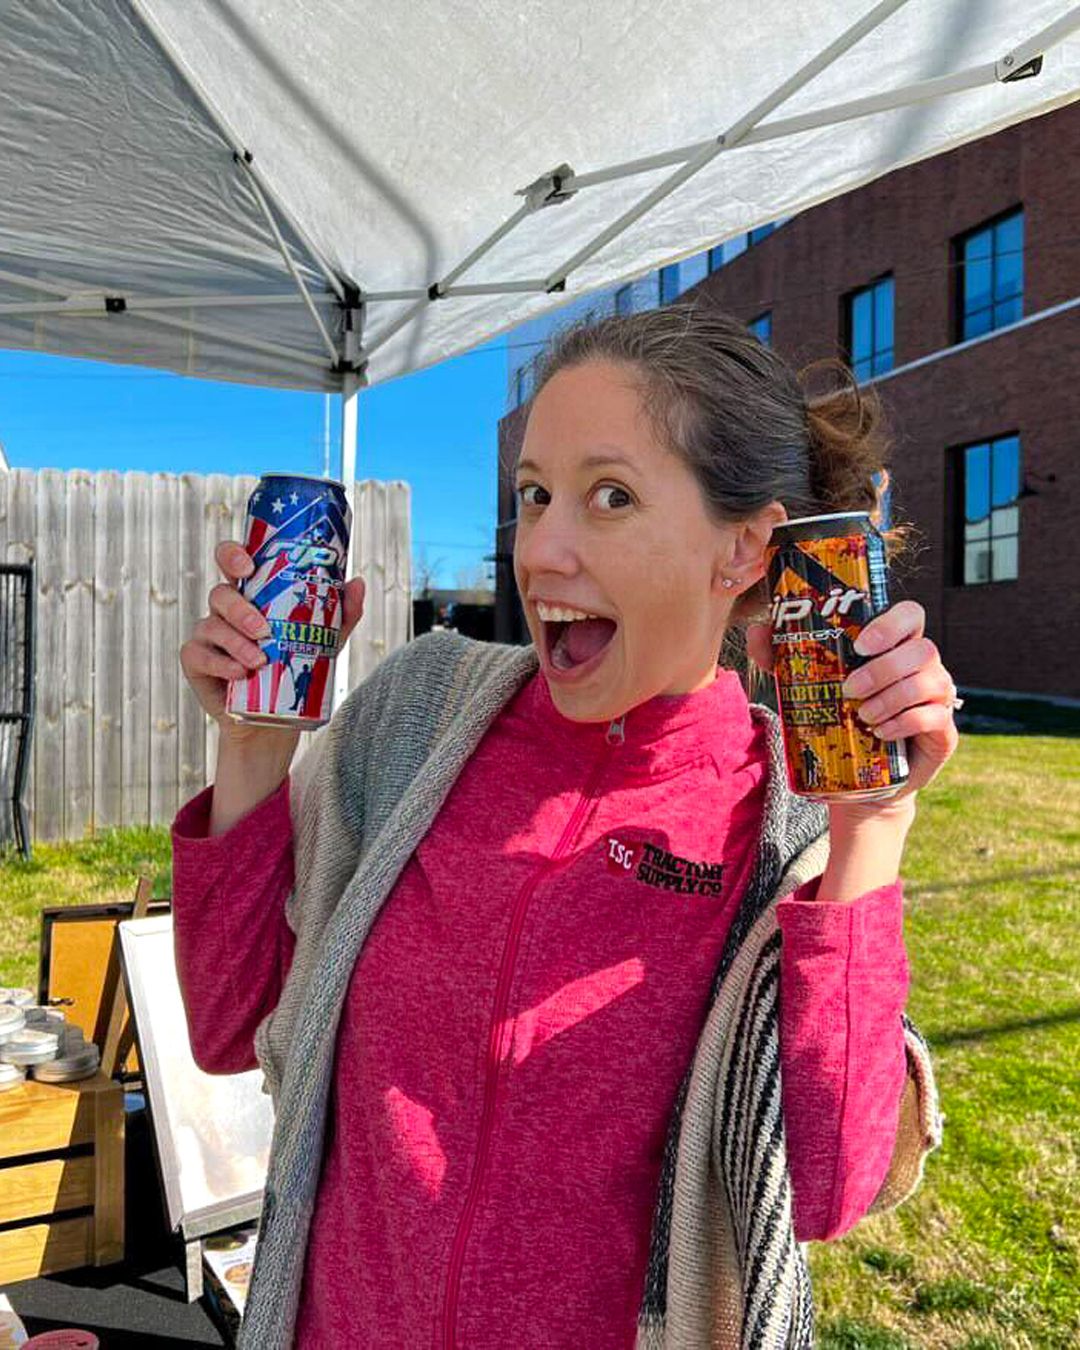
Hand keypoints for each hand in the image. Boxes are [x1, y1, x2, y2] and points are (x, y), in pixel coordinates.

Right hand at [180, 539, 366, 729]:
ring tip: (259, 661)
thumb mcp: (323, 641)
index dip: (233, 555)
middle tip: (263, 630)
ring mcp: (208, 634)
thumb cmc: (293, 668)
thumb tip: (357, 582)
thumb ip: (340, 613)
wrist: (273, 719)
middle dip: (240, 610)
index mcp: (250, 595)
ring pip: (211, 625)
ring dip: (236, 642)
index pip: (232, 562)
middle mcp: (224, 610)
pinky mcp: (196, 661)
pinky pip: (199, 655)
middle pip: (221, 594)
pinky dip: (221, 664)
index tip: (248, 566)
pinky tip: (240, 673)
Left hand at [746, 599, 960, 825]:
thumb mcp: (806, 686)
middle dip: (884, 668)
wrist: (857, 778)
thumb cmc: (836, 718)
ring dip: (891, 698)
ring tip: (861, 716)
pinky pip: (934, 717)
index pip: (911, 615)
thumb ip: (781, 656)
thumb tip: (757, 630)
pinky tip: (880, 733)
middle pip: (923, 648)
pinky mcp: (943, 731)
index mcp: (895, 646)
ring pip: (931, 681)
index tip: (860, 644)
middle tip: (849, 689)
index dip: (891, 624)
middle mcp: (923, 667)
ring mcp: (938, 697)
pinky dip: (904, 723)